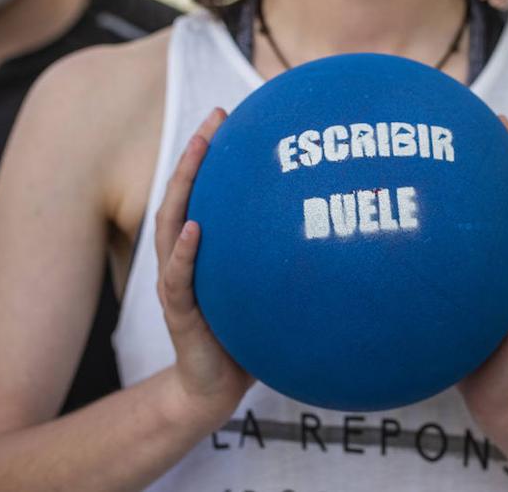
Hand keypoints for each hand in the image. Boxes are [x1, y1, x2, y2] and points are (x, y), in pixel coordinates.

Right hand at [155, 108, 253, 428]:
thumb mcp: (263, 290)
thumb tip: (336, 225)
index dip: (210, 154)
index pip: (201, 192)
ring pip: (171, 225)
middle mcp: (181, 259)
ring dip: (183, 186)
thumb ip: (281, 260)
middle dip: (195, 154)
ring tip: (197, 151)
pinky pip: (180, 278)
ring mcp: (175, 283)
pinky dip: (185, 252)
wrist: (212, 390)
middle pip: (181, 195)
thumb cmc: (243, 336)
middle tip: (214, 119)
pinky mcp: (179, 312)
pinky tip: (196, 228)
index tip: (228, 116)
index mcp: (200, 250)